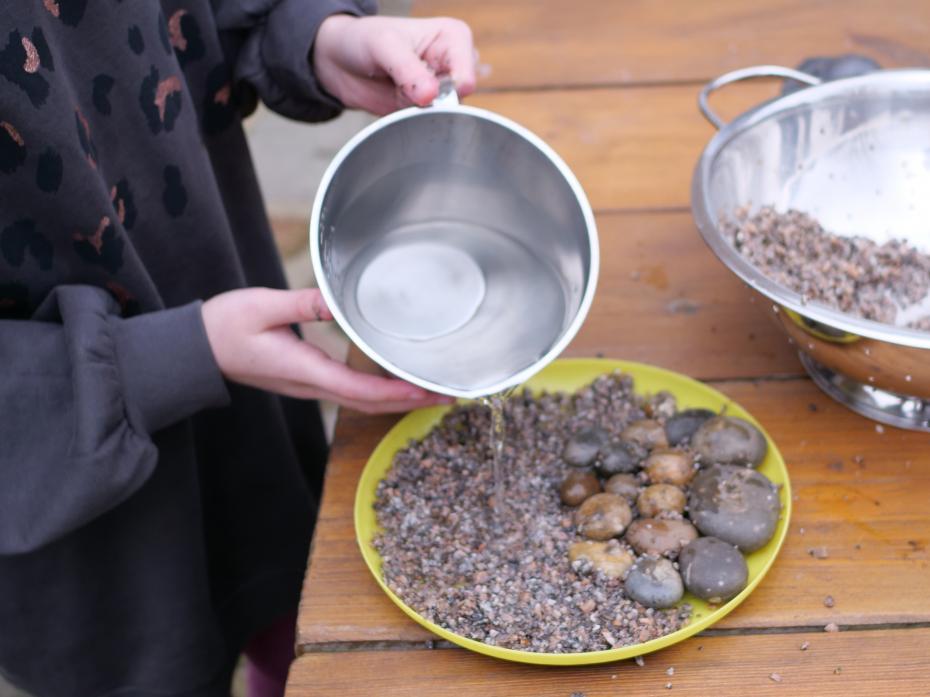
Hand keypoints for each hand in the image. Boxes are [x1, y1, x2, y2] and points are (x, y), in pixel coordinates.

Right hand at [202, 287, 453, 412]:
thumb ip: (303, 303)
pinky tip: (393, 381)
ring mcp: (307, 387)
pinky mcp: (305, 380)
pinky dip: (377, 392)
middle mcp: (309, 386)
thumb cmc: (223, 327)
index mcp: (303, 370)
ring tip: (429, 391)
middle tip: (446, 396)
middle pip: (368, 403)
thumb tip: (338, 300)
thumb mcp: (262, 306)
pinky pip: (349, 393)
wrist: (195, 350)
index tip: (426, 391)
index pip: (358, 389)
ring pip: (360, 402)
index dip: (395, 392)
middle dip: (408, 402)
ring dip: (396, 400)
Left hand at [313, 15, 476, 114]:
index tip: (425, 88)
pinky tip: (394, 102)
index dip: (447, 88)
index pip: (466, 74)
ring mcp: (439, 90)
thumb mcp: (384, 45)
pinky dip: (409, 120)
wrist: (339, 61)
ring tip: (396, 90)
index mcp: (454, 39)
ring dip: (418, 111)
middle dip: (431, 101)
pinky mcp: (424, 109)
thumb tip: (431, 95)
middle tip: (403, 87)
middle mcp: (452, 65)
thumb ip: (407, 69)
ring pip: (443, 115)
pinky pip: (426, 124)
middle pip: (459, 99)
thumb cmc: (363, 40)